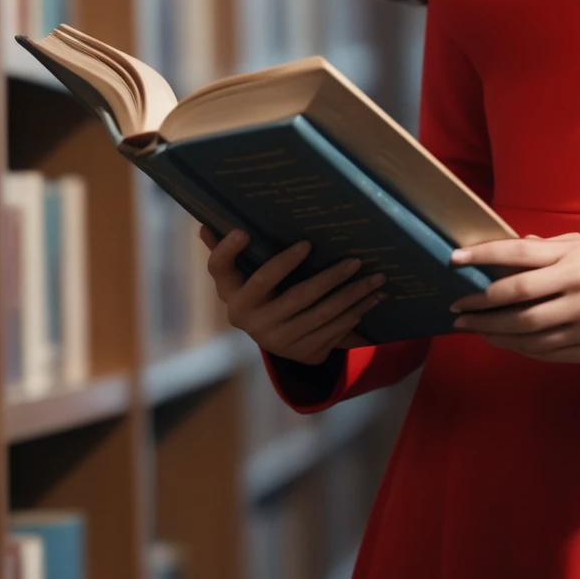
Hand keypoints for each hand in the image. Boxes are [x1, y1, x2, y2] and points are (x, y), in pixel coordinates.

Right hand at [198, 227, 386, 364]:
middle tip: (355, 260)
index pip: (224, 271)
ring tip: (376, 277)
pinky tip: (372, 299)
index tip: (244, 231)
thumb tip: (203, 226)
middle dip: (329, 278)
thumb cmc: (257, 294)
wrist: (273, 340)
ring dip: (353, 296)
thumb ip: (227, 255)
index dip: (231, 252)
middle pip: (296, 296)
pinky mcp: (301, 352)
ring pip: (322, 314)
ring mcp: (278, 340)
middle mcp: (253, 320)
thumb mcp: (239, 278)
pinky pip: (334, 330)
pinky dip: (356, 313)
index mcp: (233, 296)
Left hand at [447, 232, 579, 364]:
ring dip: (493, 332)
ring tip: (472, 328)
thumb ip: (544, 247)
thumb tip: (506, 246)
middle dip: (480, 305)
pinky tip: (501, 341)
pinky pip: (546, 352)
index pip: (520, 254)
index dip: (483, 256)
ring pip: (528, 333)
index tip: (454, 260)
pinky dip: (518, 348)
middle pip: (518, 300)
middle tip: (456, 308)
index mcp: (576, 259)